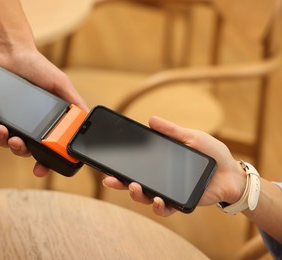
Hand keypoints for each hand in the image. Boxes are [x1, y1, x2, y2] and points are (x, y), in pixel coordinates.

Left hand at [0, 49, 87, 176]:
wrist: (12, 53)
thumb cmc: (38, 67)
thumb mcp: (61, 84)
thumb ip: (73, 102)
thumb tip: (86, 119)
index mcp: (47, 121)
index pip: (48, 147)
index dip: (45, 162)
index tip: (39, 170)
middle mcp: (31, 124)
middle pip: (26, 150)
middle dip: (20, 150)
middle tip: (17, 142)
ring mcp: (13, 121)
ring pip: (7, 143)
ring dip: (3, 141)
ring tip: (1, 130)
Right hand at [102, 116, 246, 215]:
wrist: (232, 172)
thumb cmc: (212, 154)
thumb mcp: (190, 137)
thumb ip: (171, 130)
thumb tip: (151, 119)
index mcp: (161, 163)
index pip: (136, 165)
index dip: (121, 167)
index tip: (108, 165)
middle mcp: (161, 179)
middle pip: (134, 183)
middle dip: (120, 183)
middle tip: (110, 180)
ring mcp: (169, 192)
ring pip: (146, 198)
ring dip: (137, 195)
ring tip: (135, 187)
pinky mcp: (180, 202)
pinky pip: (165, 209)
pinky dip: (159, 207)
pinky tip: (159, 200)